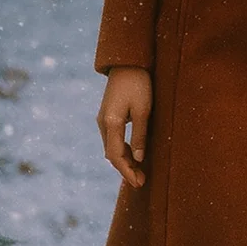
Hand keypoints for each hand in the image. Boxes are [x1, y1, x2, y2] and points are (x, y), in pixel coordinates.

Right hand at [98, 66, 151, 188]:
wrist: (127, 63)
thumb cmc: (139, 84)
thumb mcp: (144, 110)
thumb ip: (140, 135)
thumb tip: (139, 159)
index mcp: (111, 122)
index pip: (116, 155)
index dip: (127, 171)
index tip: (138, 183)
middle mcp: (103, 123)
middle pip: (111, 154)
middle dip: (126, 169)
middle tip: (141, 182)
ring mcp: (103, 119)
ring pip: (111, 148)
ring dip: (124, 161)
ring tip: (139, 172)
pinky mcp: (107, 116)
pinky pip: (112, 139)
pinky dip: (122, 150)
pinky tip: (133, 155)